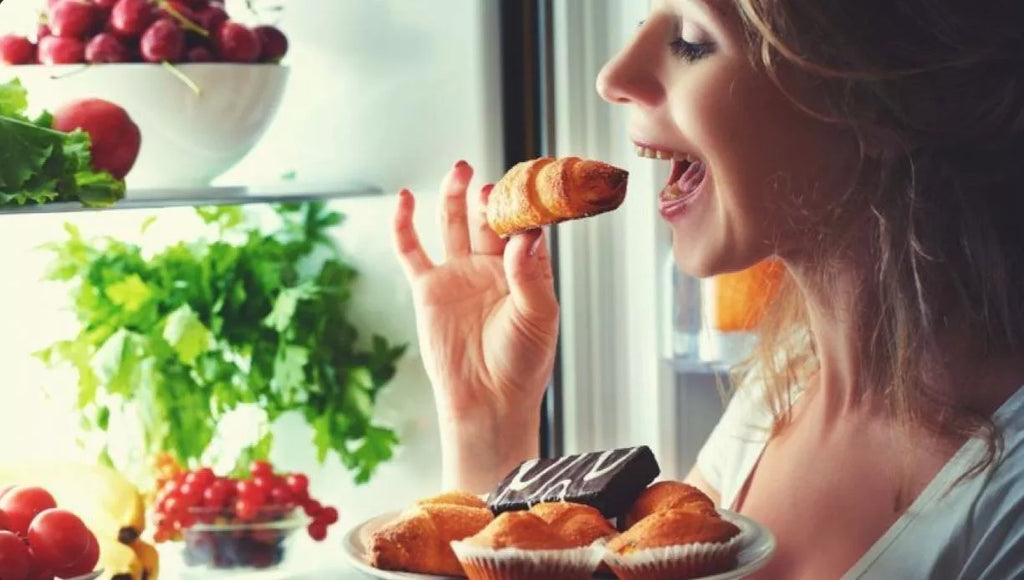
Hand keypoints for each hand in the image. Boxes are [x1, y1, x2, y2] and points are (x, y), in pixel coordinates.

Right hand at [392, 160, 558, 491]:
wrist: (486, 401)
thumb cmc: (521, 365)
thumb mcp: (537, 317)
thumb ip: (531, 275)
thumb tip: (525, 235)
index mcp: (525, 271)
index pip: (523, 227)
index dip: (522, 206)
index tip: (525, 187)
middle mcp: (491, 267)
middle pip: (488, 218)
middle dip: (490, 196)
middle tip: (492, 180)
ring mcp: (458, 274)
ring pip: (453, 223)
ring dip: (456, 195)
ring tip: (461, 169)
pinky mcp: (428, 288)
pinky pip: (412, 250)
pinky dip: (405, 223)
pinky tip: (405, 198)